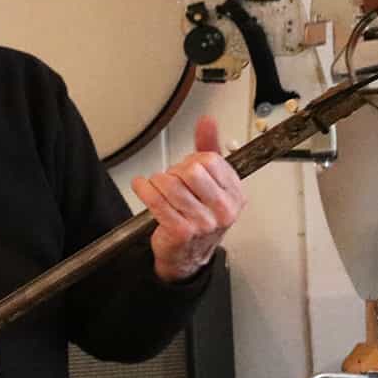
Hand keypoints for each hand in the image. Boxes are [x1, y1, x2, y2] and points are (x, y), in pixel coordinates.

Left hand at [133, 115, 245, 281]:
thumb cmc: (200, 217)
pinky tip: (142, 186)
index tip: (188, 167)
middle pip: (191, 170)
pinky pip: (156, 201)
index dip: (193, 160)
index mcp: (235, 194)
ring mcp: (203, 223)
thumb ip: (210, 149)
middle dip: (176, 170)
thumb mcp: (211, 182)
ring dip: (157, 181)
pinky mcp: (181, 231)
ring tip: (156, 185)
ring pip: (171, 184)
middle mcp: (223, 210)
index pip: (210, 160)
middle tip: (172, 179)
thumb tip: (208, 122)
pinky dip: (144, 189)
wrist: (189, 255)